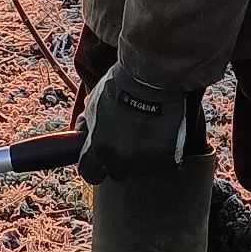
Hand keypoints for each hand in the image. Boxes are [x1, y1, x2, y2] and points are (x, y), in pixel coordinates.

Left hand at [77, 62, 188, 183]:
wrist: (151, 79)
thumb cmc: (119, 86)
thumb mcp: (93, 103)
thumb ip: (88, 124)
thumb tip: (81, 134)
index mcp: (100, 147)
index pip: (89, 173)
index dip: (92, 166)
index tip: (96, 160)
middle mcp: (122, 160)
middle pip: (117, 172)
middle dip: (118, 160)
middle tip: (124, 140)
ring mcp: (146, 161)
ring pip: (140, 168)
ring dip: (139, 155)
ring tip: (143, 130)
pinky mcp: (168, 158)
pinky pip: (161, 161)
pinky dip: (159, 151)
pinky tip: (158, 131)